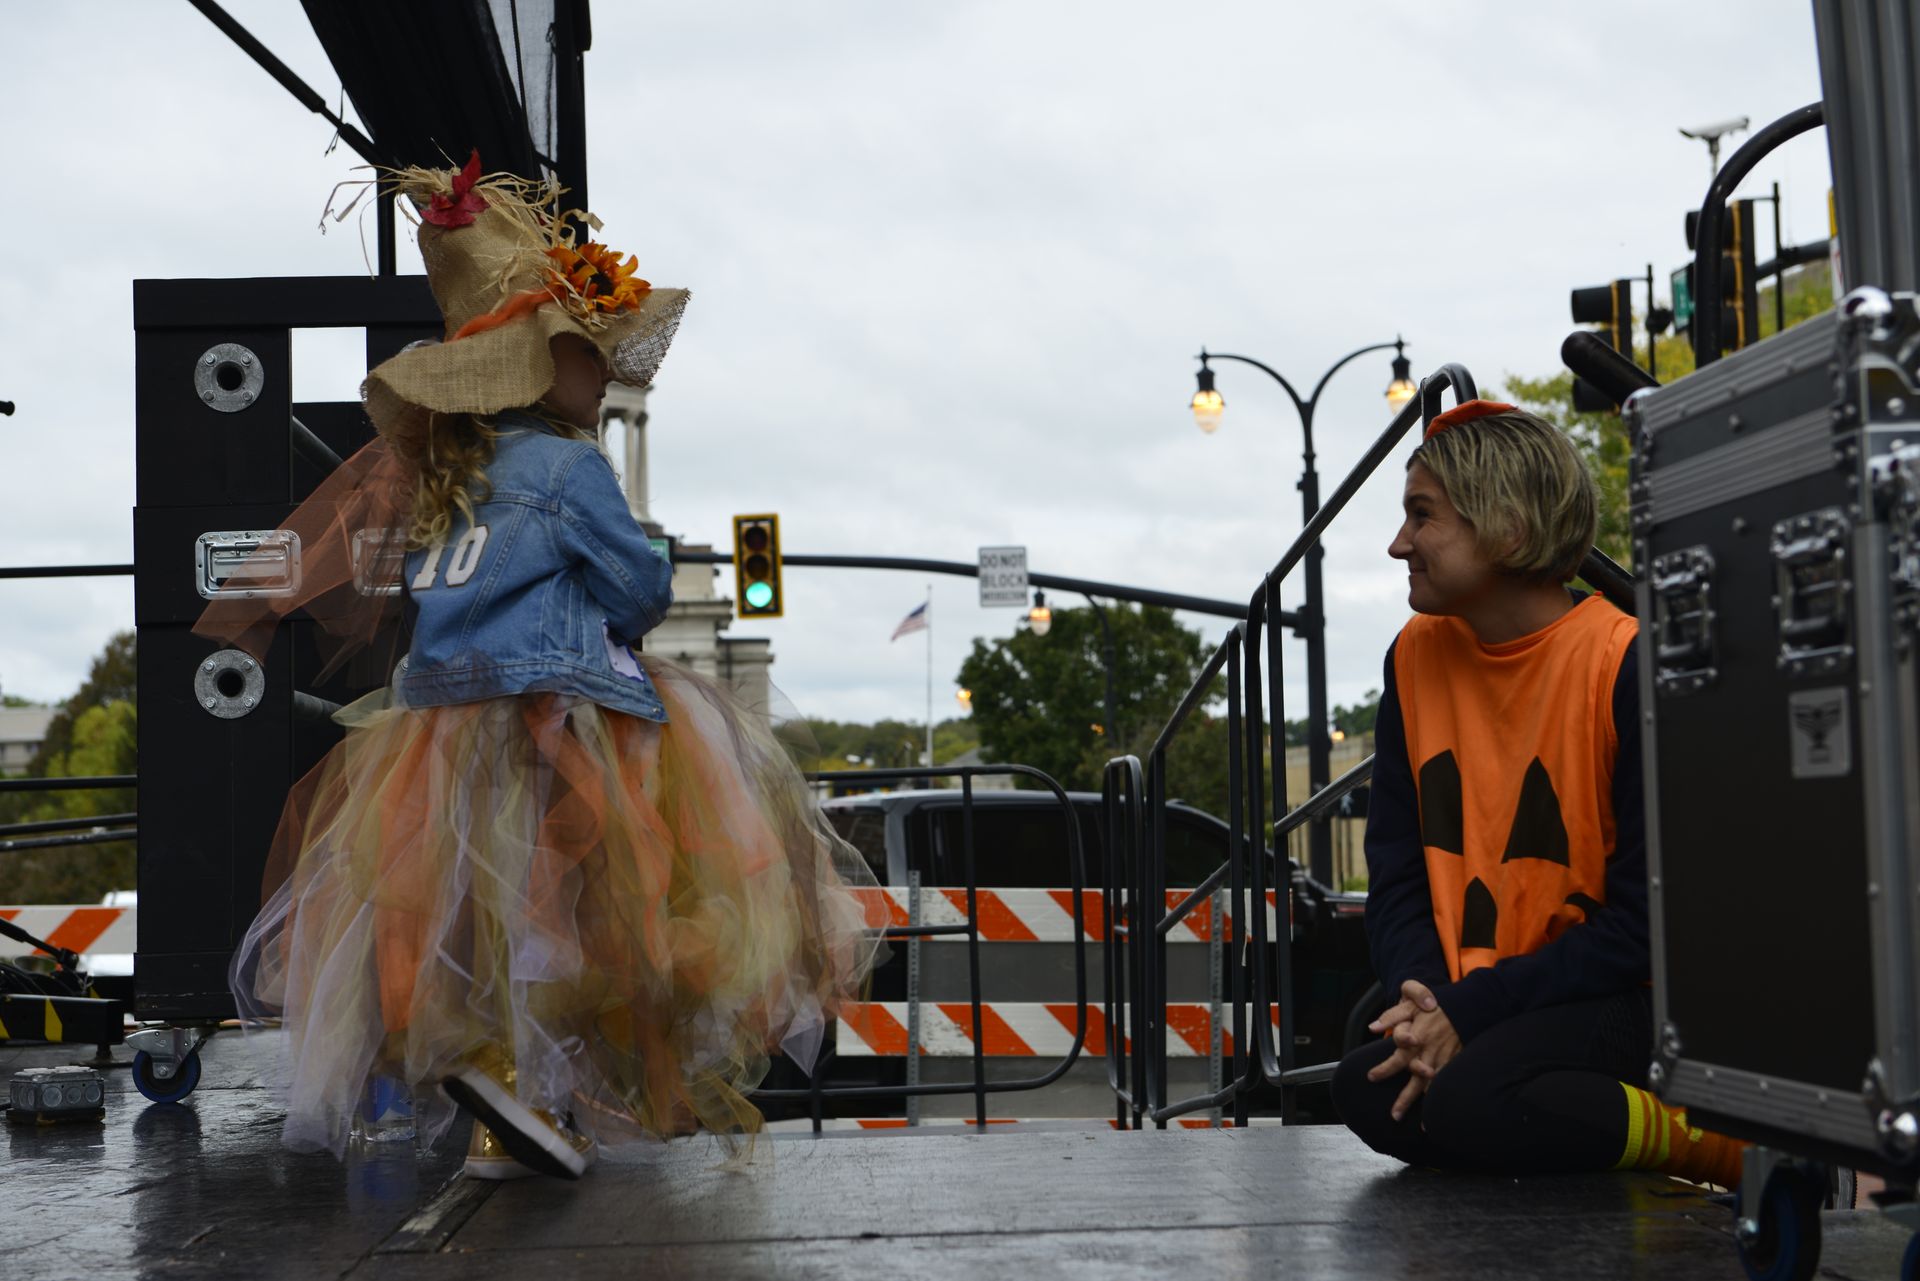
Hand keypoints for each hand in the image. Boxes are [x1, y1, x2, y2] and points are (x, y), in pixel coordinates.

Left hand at [1363, 981, 1458, 1121]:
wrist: (1467, 1005)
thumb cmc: (1435, 1005)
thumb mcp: (1411, 1004)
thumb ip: (1392, 1016)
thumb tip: (1373, 1027)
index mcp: (1416, 1039)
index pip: (1396, 1060)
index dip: (1383, 1070)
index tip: (1371, 1077)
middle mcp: (1429, 1053)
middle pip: (1415, 1081)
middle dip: (1404, 1099)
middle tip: (1394, 1116)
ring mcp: (1443, 1060)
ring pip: (1432, 1086)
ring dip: (1425, 1105)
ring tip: (1421, 1127)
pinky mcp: (1455, 1062)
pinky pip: (1447, 1084)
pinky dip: (1443, 1099)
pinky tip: (1441, 1113)